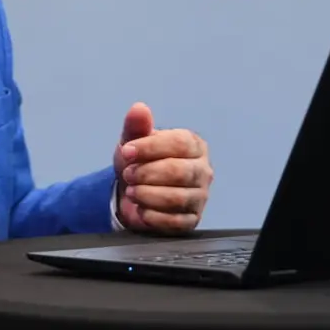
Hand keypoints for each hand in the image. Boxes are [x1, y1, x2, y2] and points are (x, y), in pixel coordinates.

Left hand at [113, 102, 212, 234]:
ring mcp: (200, 197)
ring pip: (176, 198)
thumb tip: (139, 108)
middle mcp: (203, 170)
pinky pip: (174, 221)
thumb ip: (136, 126)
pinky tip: (141, 209)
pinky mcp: (192, 220)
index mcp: (194, 145)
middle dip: (146, 173)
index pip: (179, 143)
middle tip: (127, 175)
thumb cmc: (139, 162)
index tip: (126, 151)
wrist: (134, 193)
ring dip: (147, 195)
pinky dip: (152, 215)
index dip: (150, 147)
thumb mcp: (133, 141)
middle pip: (178, 171)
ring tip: (132, 191)